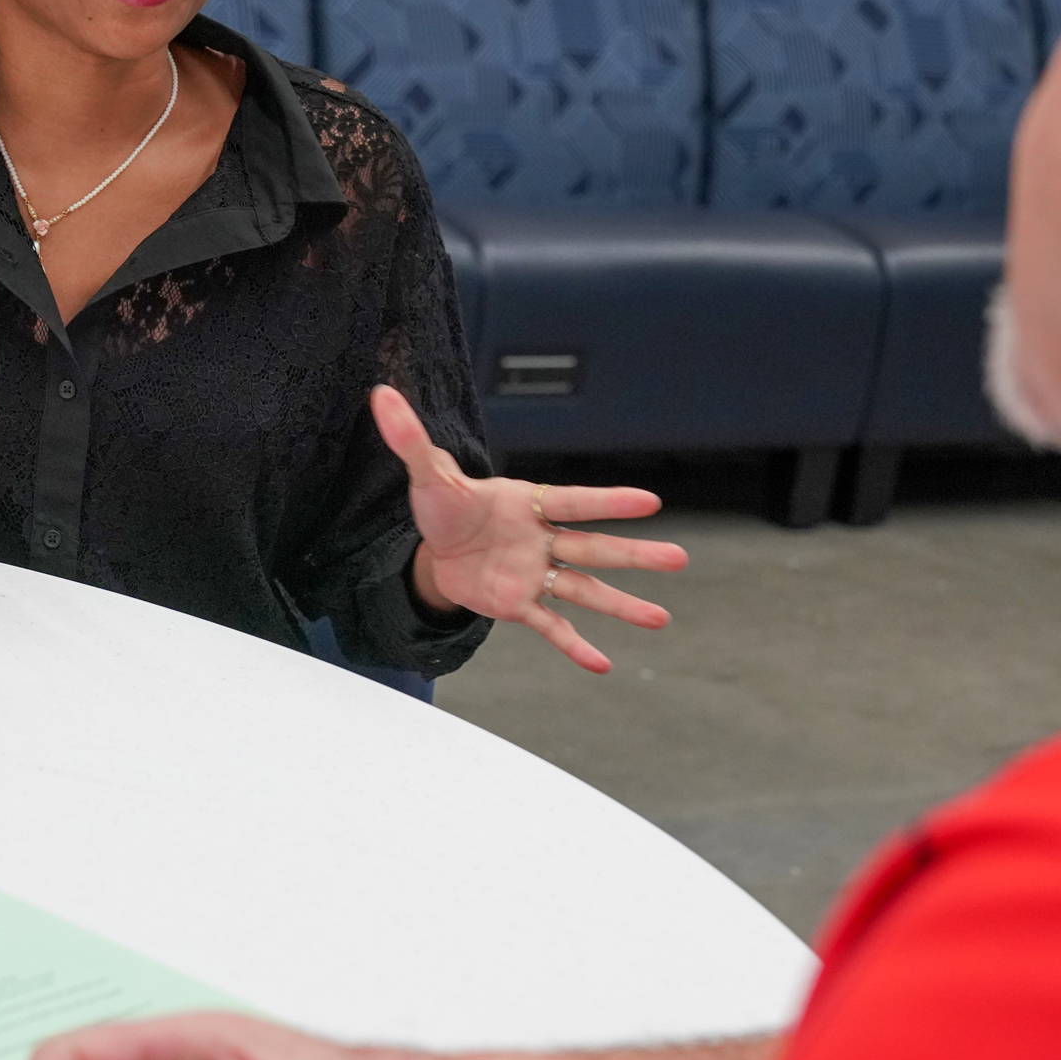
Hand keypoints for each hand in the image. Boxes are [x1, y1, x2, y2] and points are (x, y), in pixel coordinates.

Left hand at [370, 386, 687, 672]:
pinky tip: (603, 664)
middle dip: (634, 554)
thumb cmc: (443, 506)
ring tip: (660, 619)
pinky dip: (574, 646)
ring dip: (621, 604)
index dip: (609, 501)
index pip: (573, 502)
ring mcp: (535, 574)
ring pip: (584, 590)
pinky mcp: (519, 605)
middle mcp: (541, 539)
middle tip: (678, 559)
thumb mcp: (425, 473)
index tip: (651, 502)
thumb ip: (410, 437)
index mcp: (529, 503)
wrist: (434, 549)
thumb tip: (381, 395)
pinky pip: (552, 627)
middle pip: (594, 548)